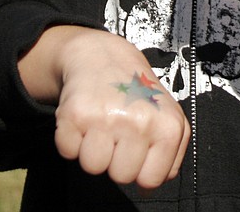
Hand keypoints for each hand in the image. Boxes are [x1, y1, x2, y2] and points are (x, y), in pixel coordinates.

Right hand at [18, 26, 189, 188]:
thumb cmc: (137, 92)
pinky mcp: (75, 114)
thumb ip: (171, 153)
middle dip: (116, 159)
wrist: (102, 57)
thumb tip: (151, 184)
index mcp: (167, 126)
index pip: (151, 180)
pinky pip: (68, 152)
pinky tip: (84, 118)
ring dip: (92, 149)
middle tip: (117, 131)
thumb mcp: (169, 116)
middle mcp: (139, 121)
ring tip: (101, 124)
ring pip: (93, 167)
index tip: (138, 147)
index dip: (141, 168)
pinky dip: (71, 138)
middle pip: (121, 176)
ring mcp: (106, 117)